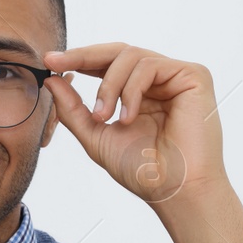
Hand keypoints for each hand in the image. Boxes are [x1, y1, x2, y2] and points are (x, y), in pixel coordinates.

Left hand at [42, 43, 242, 242]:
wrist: (173, 190)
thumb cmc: (143, 170)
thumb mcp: (96, 136)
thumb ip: (74, 109)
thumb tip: (51, 80)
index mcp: (138, 93)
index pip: (107, 65)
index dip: (78, 59)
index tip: (48, 61)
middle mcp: (159, 81)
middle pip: (117, 52)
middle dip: (83, 56)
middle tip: (56, 63)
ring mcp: (176, 76)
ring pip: (130, 56)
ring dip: (108, 86)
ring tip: (103, 116)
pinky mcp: (193, 75)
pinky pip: (150, 65)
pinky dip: (131, 90)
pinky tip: (127, 117)